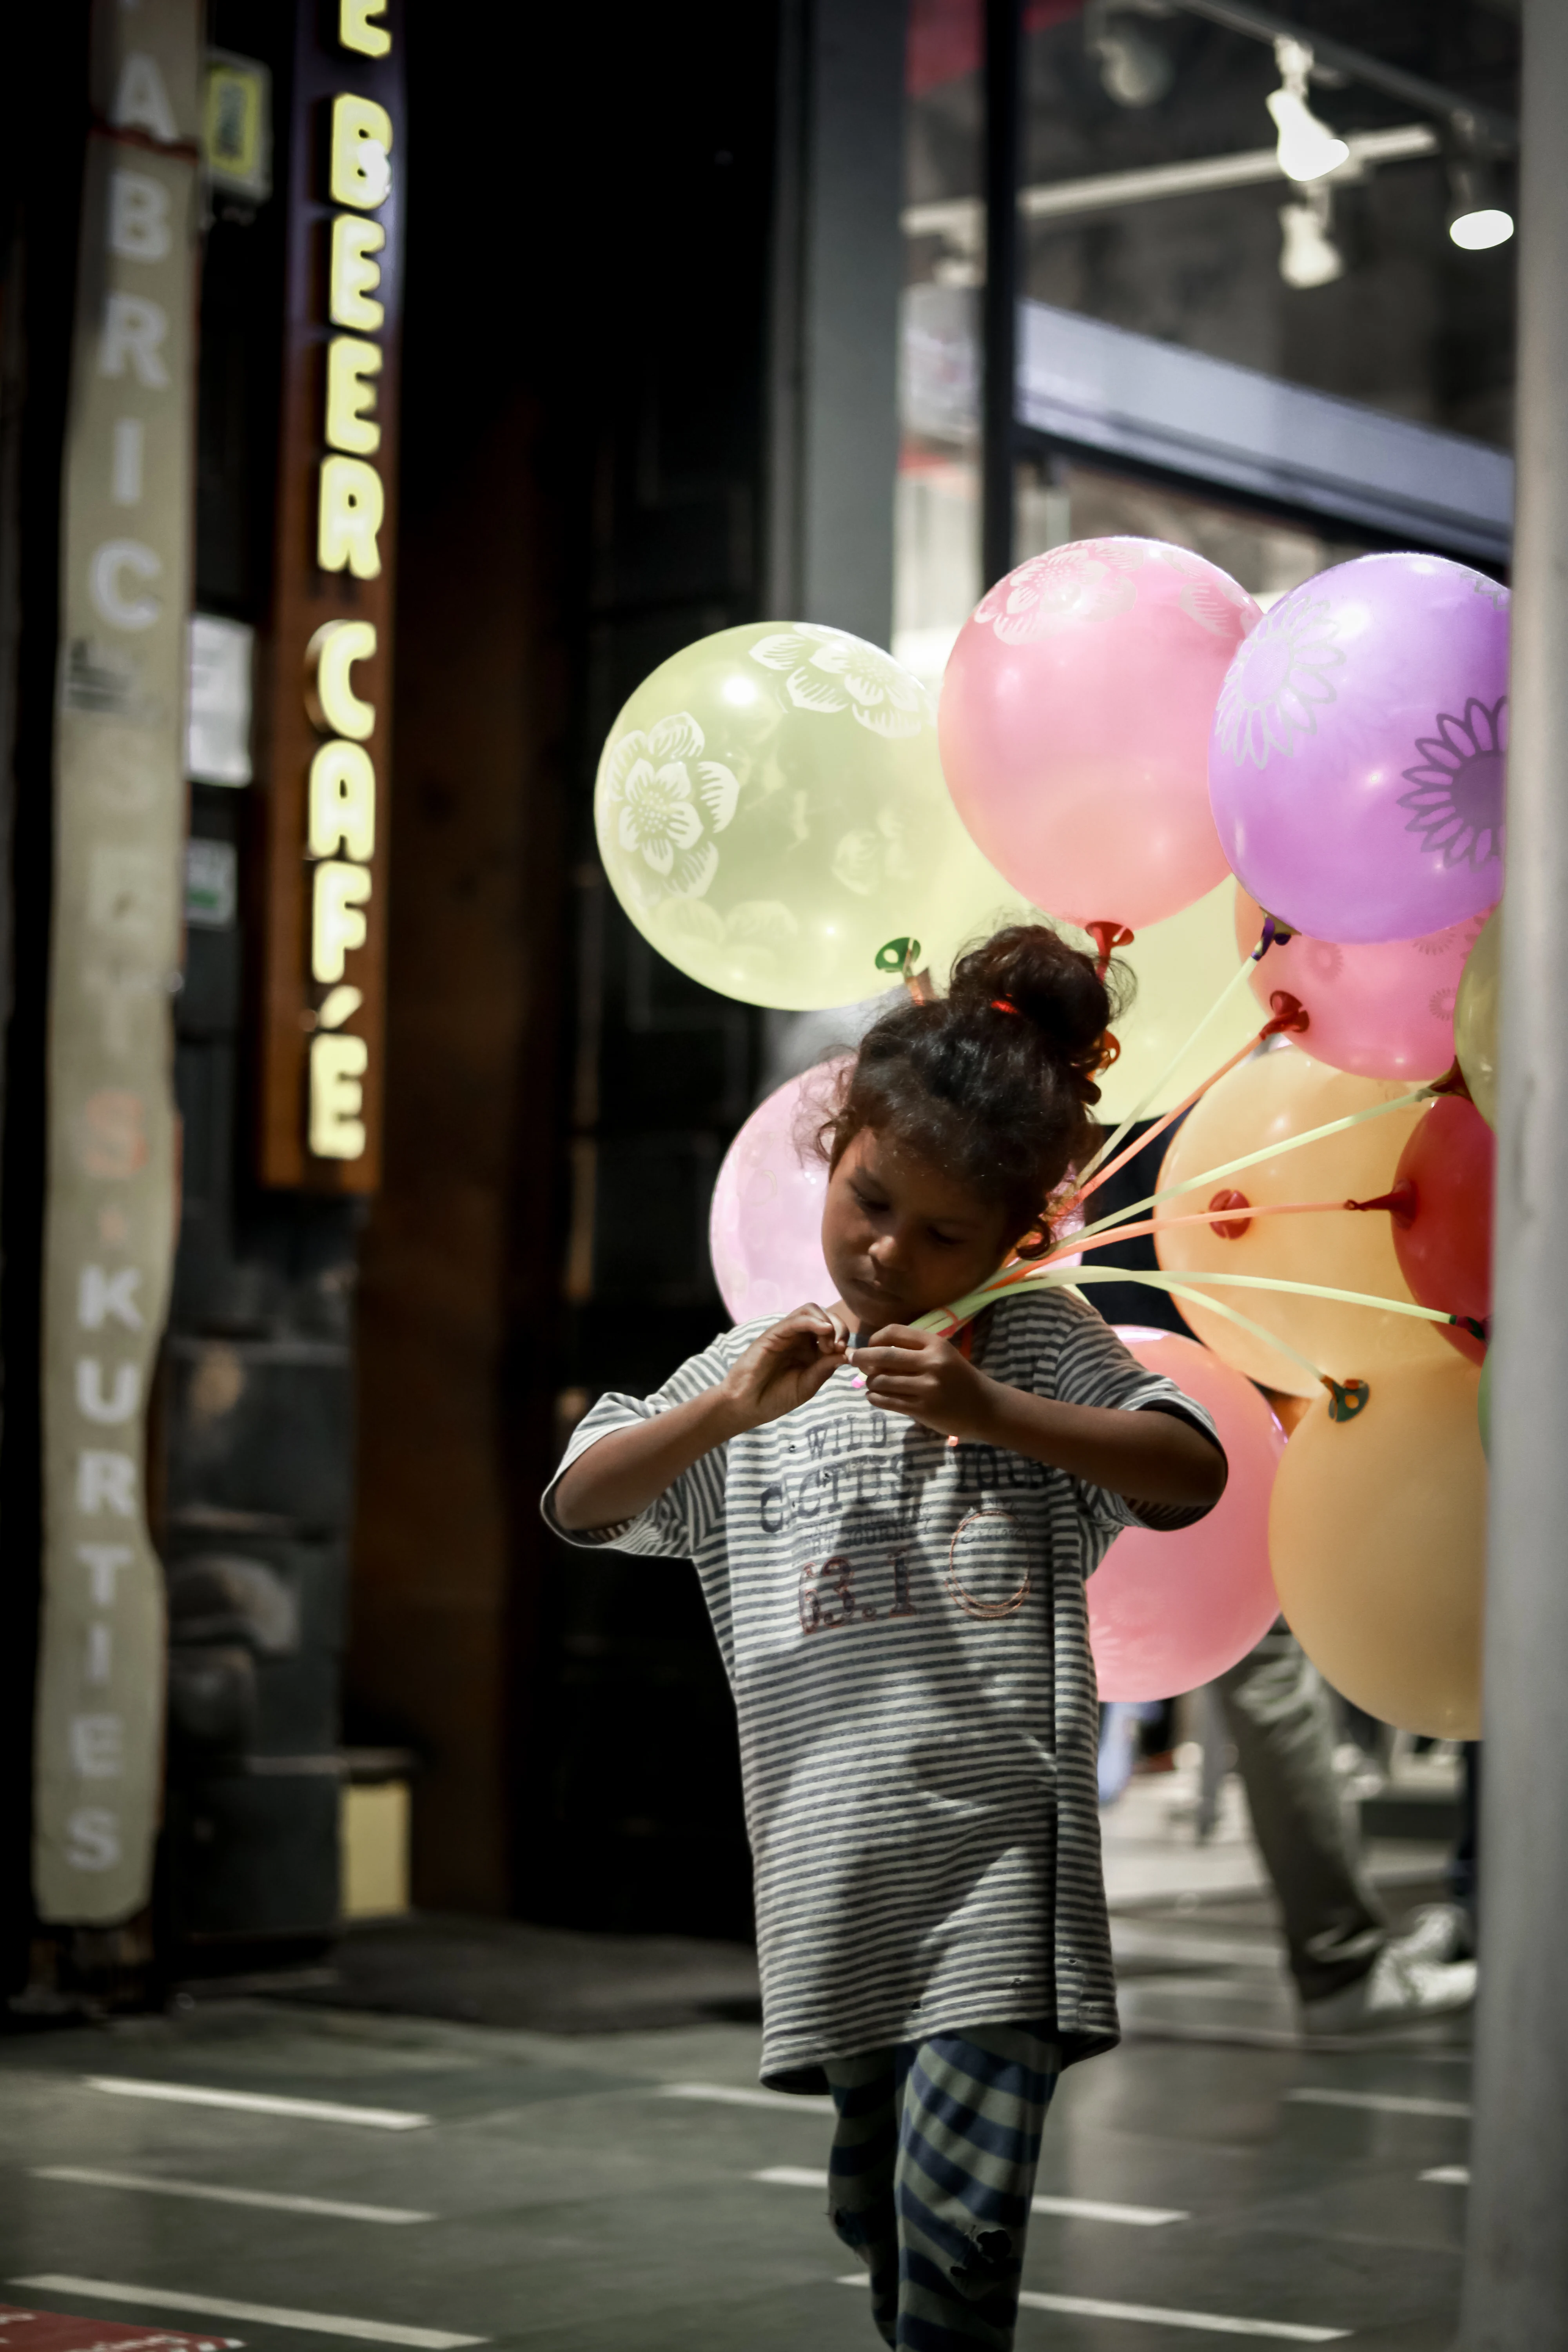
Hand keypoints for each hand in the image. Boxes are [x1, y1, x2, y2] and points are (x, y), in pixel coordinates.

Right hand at [719, 1302, 853, 1430]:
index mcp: (809, 1350)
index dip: (844, 1337)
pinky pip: (794, 1320)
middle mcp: (799, 1338)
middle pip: (824, 1316)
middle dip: (840, 1327)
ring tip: (830, 1344)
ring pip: (810, 1310)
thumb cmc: (775, 1398)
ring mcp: (786, 1335)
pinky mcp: (773, 1334)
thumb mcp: (808, 1385)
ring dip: (827, 1322)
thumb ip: (825, 1368)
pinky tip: (824, 1331)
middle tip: (840, 1347)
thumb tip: (848, 1353)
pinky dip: (812, 1321)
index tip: (847, 1355)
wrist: (747, 1406)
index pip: (832, 1330)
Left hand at [853, 1324, 998, 1442]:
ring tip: (873, 1384)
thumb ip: (912, 1351)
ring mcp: (927, 1387)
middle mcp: (931, 1362)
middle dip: (862, 1359)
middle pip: (882, 1355)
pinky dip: (875, 1398)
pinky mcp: (923, 1409)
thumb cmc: (957, 1378)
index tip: (869, 1347)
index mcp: (935, 1343)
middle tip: (855, 1363)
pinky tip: (875, 1397)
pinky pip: (887, 1401)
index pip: (892, 1332)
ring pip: (881, 1380)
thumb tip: (870, 1352)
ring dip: (870, 1383)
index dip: (873, 1339)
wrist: (984, 1407)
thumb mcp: (941, 1355)